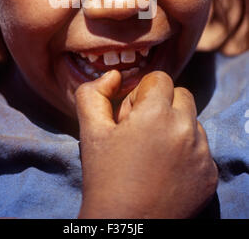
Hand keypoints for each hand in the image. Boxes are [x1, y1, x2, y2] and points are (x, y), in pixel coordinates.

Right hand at [76, 70, 217, 218]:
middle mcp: (186, 129)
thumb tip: (114, 75)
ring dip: (175, 128)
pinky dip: (187, 152)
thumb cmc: (105, 177)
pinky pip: (201, 147)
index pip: (159, 78)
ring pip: (192, 121)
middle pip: (180, 95)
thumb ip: (93, 93)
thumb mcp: (90, 131)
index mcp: (157, 114)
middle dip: (161, 106)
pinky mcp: (209, 174)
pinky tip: (166, 170)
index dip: (140, 94)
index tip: (130, 116)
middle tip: (141, 132)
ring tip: (153, 153)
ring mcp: (202, 153)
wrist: (126, 226)